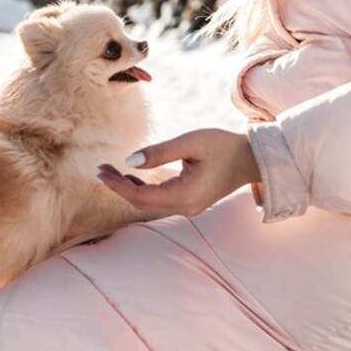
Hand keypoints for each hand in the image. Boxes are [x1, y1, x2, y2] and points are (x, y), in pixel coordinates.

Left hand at [96, 128, 260, 215]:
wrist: (250, 158)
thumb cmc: (223, 146)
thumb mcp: (191, 142)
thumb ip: (160, 152)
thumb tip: (129, 161)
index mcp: (185, 195)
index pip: (141, 196)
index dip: (117, 185)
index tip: (100, 171)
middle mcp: (185, 207)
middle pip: (142, 203)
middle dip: (119, 187)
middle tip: (100, 169)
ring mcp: (188, 207)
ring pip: (150, 203)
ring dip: (129, 189)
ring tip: (110, 171)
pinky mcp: (189, 202)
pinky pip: (160, 200)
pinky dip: (143, 190)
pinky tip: (131, 177)